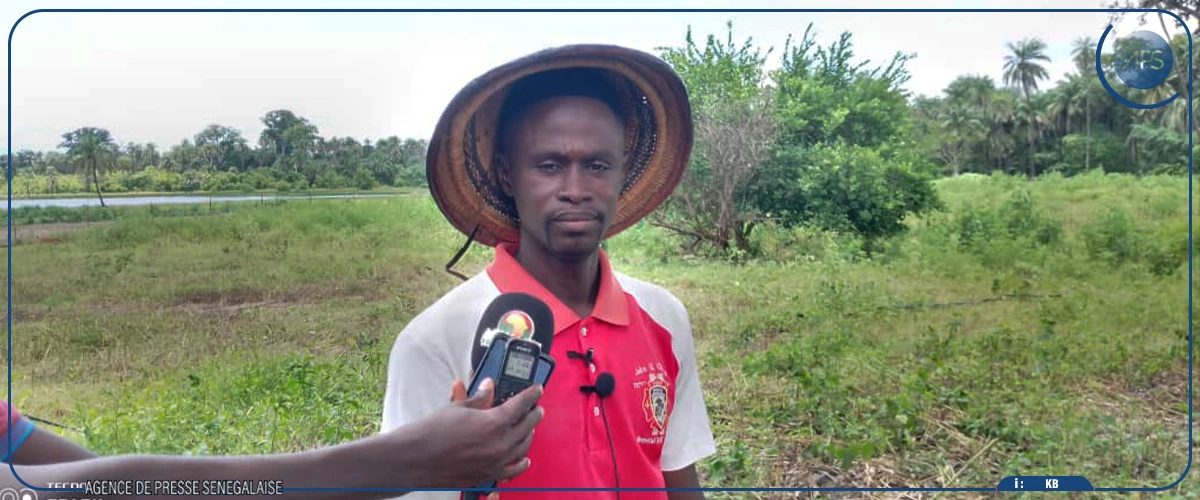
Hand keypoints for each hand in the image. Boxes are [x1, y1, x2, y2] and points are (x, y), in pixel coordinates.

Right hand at [409, 377, 543, 489]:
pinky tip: (524, 457)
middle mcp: (500, 444)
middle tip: (534, 407)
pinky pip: (513, 469)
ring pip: (524, 446)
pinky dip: (521, 461)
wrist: (416, 459)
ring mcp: (496, 462)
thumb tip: (489, 387)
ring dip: (528, 434)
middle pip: (528, 425)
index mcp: (495, 422)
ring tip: (528, 427)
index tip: (536, 389)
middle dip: (533, 413)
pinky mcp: (489, 475)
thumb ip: (479, 398)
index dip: (532, 394)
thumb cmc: (433, 432)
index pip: (522, 404)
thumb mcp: (458, 407)